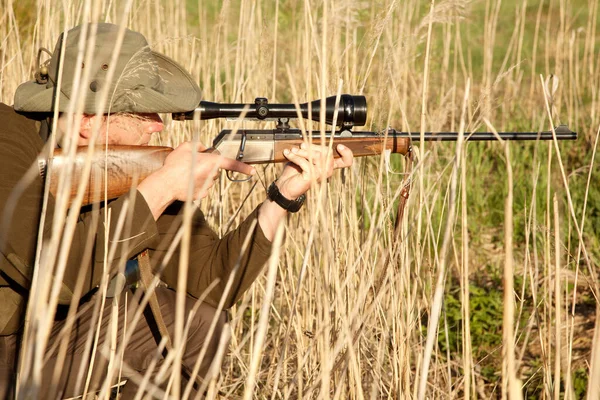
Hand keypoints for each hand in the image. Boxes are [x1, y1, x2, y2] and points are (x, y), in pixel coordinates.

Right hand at [138, 141, 254, 218]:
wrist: (166, 184)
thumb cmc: (175, 165)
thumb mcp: (185, 147)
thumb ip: (197, 145)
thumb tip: (202, 148)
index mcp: (211, 162)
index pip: (231, 163)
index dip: (244, 167)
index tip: (253, 170)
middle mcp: (212, 175)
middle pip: (214, 170)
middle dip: (207, 167)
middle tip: (192, 164)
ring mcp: (207, 187)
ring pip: (208, 180)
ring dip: (201, 176)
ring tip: (186, 174)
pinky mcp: (200, 195)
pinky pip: (201, 189)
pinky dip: (195, 186)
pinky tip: (186, 183)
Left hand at [275, 143, 353, 199]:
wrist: (285, 186)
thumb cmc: (294, 171)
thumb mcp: (305, 157)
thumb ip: (311, 150)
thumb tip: (309, 141)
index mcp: (328, 165)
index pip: (346, 161)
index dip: (347, 153)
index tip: (340, 146)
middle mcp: (328, 170)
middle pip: (328, 152)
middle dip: (313, 146)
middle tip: (301, 145)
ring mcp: (321, 174)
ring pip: (316, 156)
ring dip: (302, 151)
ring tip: (293, 151)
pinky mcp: (313, 176)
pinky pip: (306, 162)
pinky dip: (295, 157)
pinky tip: (289, 155)